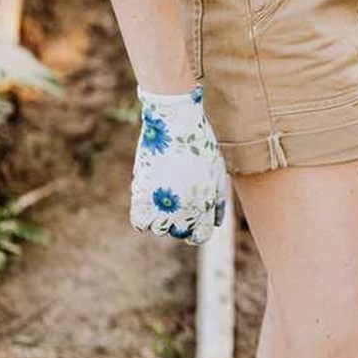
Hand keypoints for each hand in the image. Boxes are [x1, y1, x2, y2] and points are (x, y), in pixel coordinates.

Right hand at [130, 84, 227, 245]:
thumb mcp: (216, 171)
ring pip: (158, 229)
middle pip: (180, 233)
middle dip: (180, 222)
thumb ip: (217, 199)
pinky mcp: (142, 194)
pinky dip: (143, 216)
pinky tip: (149, 201)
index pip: (201, 236)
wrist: (175, 121)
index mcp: (205, 203)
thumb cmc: (199, 143)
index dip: (197, 230)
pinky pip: (139, 222)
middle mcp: (185, 208)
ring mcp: (162, 203)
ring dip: (160, 219)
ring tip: (164, 199)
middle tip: (178, 202)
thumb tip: (216, 221)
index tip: (194, 220)